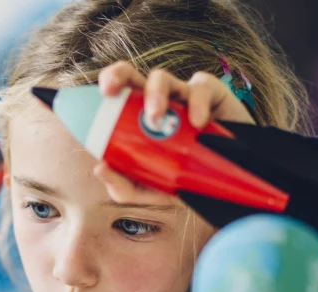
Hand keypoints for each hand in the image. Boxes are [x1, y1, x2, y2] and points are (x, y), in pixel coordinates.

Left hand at [92, 62, 254, 202]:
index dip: (98, 89)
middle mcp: (155, 101)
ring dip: (154, 95)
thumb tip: (100, 167)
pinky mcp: (213, 94)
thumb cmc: (184, 180)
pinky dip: (197, 103)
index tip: (89, 97)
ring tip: (156, 119)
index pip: (112, 97)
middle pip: (130, 74)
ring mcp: (183, 95)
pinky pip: (201, 88)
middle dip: (116, 75)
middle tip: (111, 91)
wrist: (229, 185)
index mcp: (135, 118)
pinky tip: (197, 122)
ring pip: (162, 78)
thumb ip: (123, 186)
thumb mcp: (150, 191)